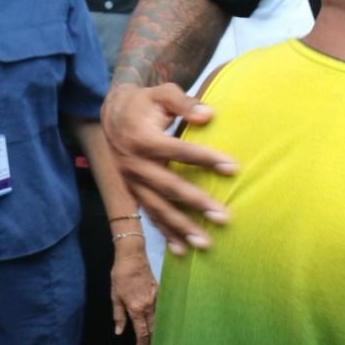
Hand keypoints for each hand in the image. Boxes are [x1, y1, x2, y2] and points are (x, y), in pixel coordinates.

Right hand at [102, 81, 231, 253]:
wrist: (112, 114)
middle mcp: (135, 165)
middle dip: (196, 203)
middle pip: (169, 187)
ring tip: (205, 243)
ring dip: (181, 227)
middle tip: (223, 217)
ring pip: (158, 208)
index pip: (180, 151)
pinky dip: (165, 233)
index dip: (206, 159)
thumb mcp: (162, 93)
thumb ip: (184, 102)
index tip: (233, 168)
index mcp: (144, 139)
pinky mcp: (133, 192)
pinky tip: (182, 250)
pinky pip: (150, 216)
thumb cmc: (145, 103)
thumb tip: (208, 115)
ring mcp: (132, 182)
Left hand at [110, 245, 157, 344]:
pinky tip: (160, 322)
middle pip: (154, 329)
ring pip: (159, 319)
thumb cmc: (120, 277)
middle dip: (152, 342)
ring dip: (158, 331)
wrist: (132, 258)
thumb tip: (119, 332)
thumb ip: (118, 316)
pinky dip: (161, 318)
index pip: (141, 332)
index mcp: (136, 308)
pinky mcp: (161, 291)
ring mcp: (157, 298)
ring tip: (157, 341)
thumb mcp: (115, 297)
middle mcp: (149, 305)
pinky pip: (162, 308)